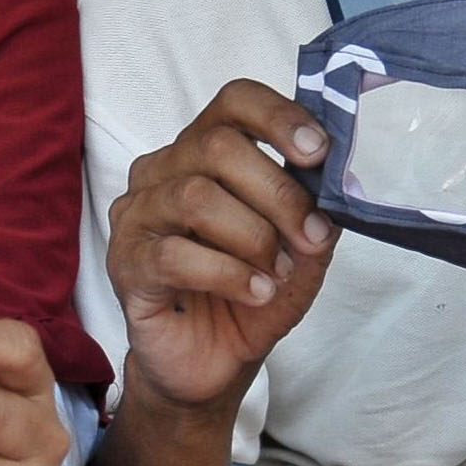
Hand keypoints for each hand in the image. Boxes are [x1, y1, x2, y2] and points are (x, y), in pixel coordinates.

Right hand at [106, 79, 338, 411]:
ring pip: (196, 197)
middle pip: (219, 147)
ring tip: (278, 273)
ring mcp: (138, 215)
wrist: (211, 364)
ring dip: (254, 238)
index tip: (318, 152)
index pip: (234, 101)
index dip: (278, 117)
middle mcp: (163, 172)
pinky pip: (175, 254)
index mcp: (203, 152)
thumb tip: (339, 180)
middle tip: (311, 237)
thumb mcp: (300, 250)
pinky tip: (256, 293)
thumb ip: (316, 209)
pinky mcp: (126, 264)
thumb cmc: (250, 295)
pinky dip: (229, 274)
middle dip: (279, 194)